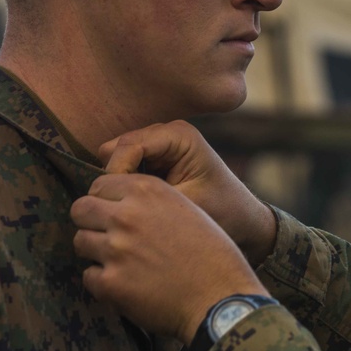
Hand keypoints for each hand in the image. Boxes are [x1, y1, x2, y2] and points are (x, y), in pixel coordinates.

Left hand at [71, 173, 267, 344]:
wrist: (220, 296)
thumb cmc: (210, 253)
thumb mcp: (187, 208)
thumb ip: (150, 201)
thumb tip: (117, 204)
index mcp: (148, 190)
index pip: (99, 185)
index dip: (105, 200)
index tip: (115, 214)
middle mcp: (128, 215)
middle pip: (80, 208)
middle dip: (91, 222)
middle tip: (108, 237)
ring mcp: (116, 249)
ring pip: (80, 241)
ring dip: (96, 252)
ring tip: (121, 263)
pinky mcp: (110, 283)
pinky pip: (88, 276)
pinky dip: (103, 282)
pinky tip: (128, 285)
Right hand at [98, 120, 276, 265]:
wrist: (242, 217)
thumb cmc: (222, 212)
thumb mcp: (187, 205)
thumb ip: (150, 197)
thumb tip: (108, 201)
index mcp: (179, 135)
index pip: (128, 146)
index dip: (116, 175)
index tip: (116, 205)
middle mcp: (167, 132)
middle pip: (117, 149)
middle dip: (114, 179)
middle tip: (119, 210)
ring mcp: (159, 144)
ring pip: (115, 158)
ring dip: (118, 183)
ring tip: (129, 209)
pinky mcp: (153, 158)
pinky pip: (124, 167)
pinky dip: (124, 185)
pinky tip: (134, 205)